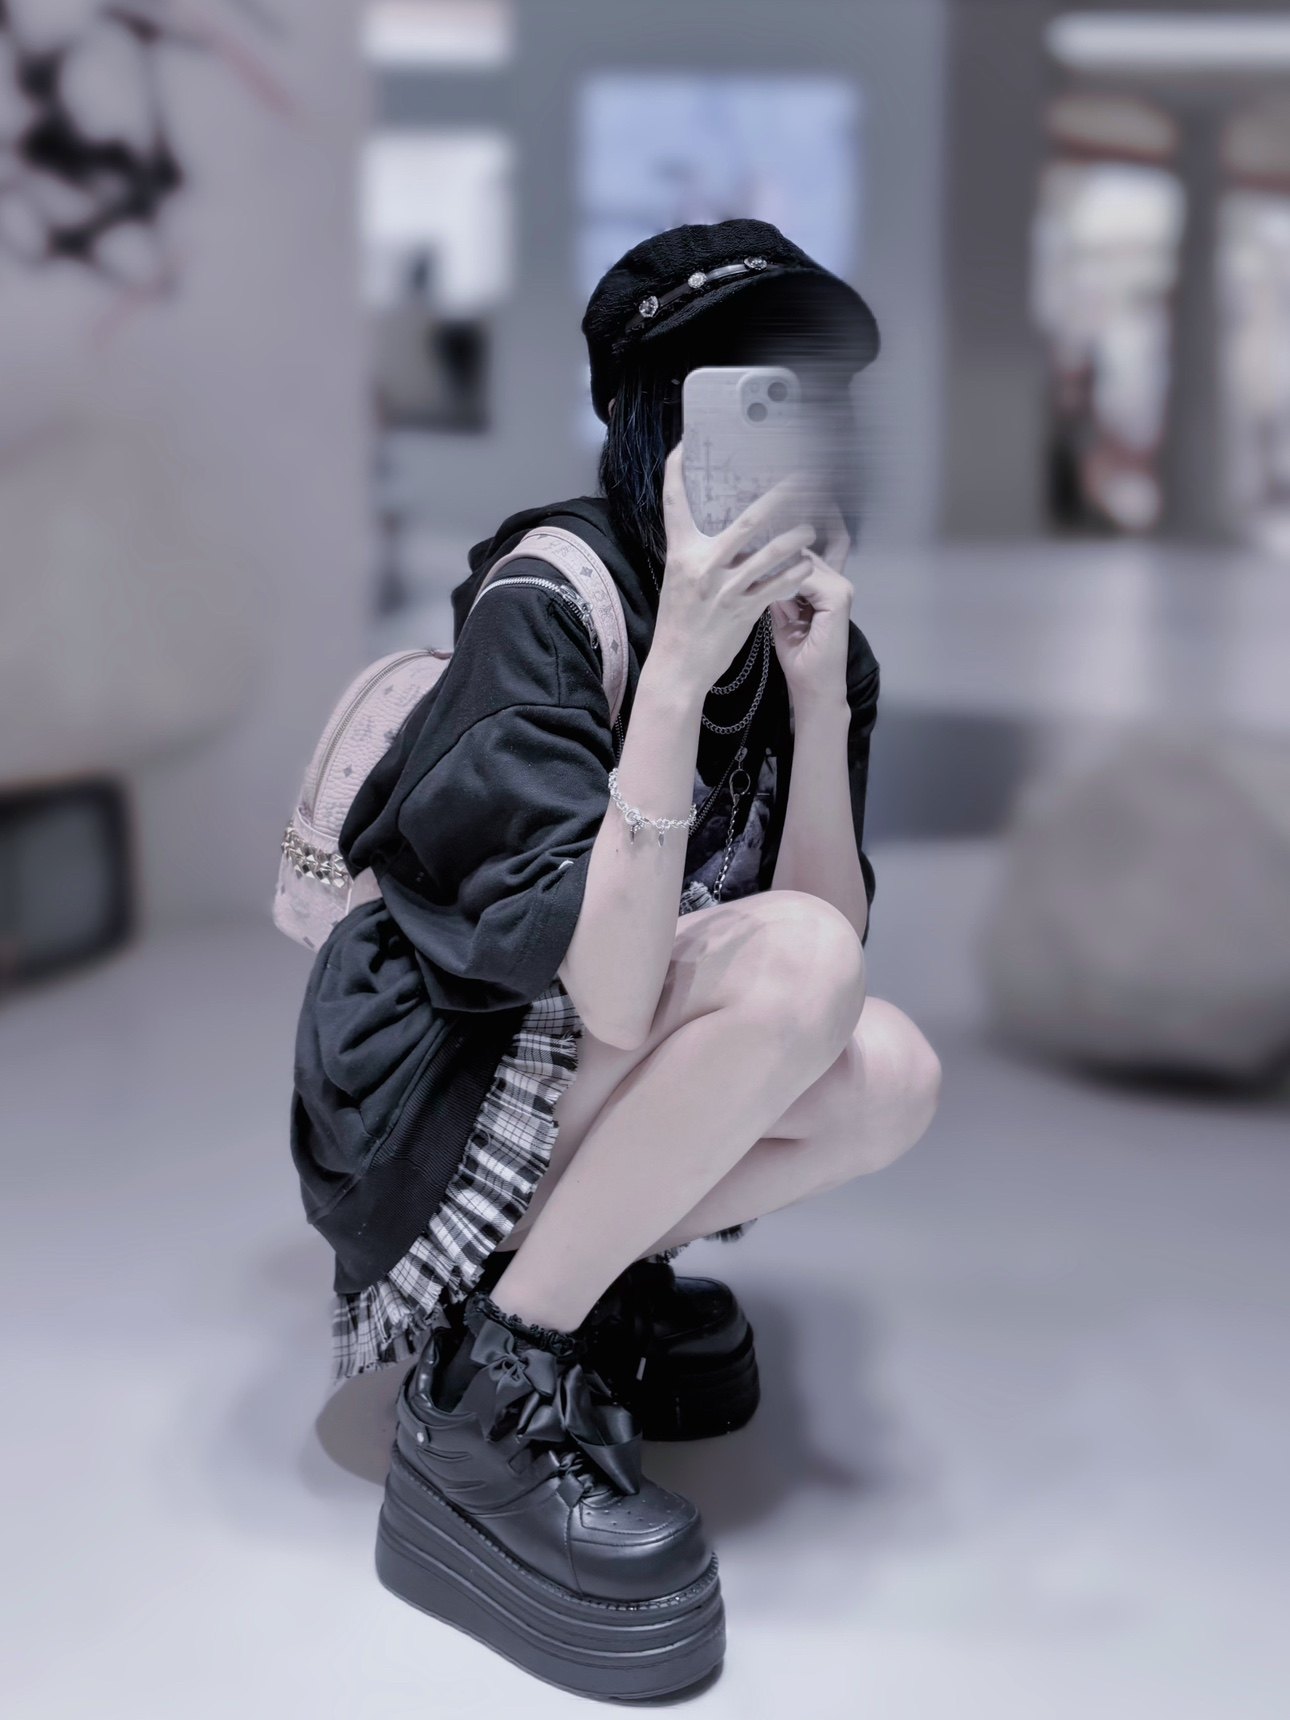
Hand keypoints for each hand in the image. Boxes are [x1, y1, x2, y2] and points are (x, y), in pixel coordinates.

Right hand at [651, 441, 818, 700]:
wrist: (677, 667)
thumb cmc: (678, 623)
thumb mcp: (679, 580)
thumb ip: (699, 554)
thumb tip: (723, 533)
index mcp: (681, 553)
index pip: (674, 504)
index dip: (675, 472)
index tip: (683, 446)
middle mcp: (704, 566)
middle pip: (747, 521)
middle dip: (778, 498)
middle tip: (798, 479)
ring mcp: (727, 588)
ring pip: (771, 553)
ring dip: (796, 537)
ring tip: (810, 526)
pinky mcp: (745, 610)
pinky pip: (777, 585)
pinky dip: (795, 572)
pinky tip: (808, 563)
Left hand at [766, 497, 852, 706]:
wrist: (813, 687)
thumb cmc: (797, 655)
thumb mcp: (779, 612)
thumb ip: (774, 585)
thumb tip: (751, 559)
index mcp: (822, 583)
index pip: (806, 547)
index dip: (785, 529)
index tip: (761, 508)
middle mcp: (835, 580)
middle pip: (806, 544)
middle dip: (781, 527)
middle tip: (754, 504)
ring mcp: (839, 587)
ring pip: (804, 555)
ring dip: (779, 543)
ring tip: (755, 519)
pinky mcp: (839, 597)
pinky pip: (806, 573)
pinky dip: (784, 568)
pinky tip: (762, 557)